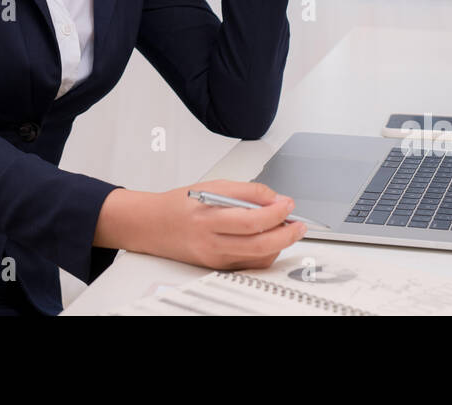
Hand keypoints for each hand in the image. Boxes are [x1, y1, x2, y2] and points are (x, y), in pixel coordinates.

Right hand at [143, 179, 306, 270]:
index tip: (288, 204)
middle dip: (286, 234)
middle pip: (259, 244)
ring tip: (286, 229)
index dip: (276, 212)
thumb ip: (246, 191)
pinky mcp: (217, 266)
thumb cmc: (180, 204)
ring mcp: (215, 258)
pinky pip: (250, 264)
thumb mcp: (213, 185)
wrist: (153, 225)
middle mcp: (211, 241)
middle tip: (298, 224)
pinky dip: (266, 253)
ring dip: (279, 245)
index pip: (252, 219)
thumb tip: (274, 198)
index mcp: (209, 217)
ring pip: (258, 258)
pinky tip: (270, 240)